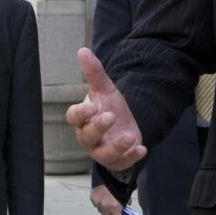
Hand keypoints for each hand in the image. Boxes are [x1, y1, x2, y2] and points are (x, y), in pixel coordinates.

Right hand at [64, 48, 145, 170]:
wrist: (126, 124)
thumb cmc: (109, 107)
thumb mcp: (105, 89)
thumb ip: (94, 73)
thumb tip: (83, 51)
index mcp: (82, 119)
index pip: (73, 118)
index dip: (80, 114)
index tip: (92, 107)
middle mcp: (88, 137)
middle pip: (87, 136)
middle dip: (99, 128)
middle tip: (111, 117)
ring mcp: (101, 151)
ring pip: (103, 154)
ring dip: (116, 146)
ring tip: (129, 136)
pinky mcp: (116, 161)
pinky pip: (121, 163)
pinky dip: (131, 157)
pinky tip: (142, 148)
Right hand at [89, 185, 124, 214]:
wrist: (114, 175)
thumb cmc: (122, 188)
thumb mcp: (126, 200)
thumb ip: (123, 210)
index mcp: (115, 207)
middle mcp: (105, 206)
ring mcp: (98, 202)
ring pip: (101, 212)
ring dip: (105, 212)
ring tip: (109, 207)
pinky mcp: (93, 197)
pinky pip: (97, 204)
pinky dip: (100, 204)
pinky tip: (104, 199)